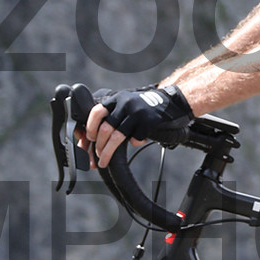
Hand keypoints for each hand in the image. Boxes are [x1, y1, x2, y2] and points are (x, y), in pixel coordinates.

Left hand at [77, 83, 193, 165]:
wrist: (171, 101)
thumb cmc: (145, 107)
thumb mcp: (126, 104)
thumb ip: (112, 116)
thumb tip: (90, 138)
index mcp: (117, 99)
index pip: (97, 112)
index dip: (90, 127)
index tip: (89, 139)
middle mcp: (125, 104)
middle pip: (106, 128)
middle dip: (99, 146)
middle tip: (97, 156)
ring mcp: (137, 112)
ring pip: (117, 137)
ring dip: (108, 152)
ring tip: (104, 160)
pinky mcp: (148, 122)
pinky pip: (135, 139)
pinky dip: (134, 143)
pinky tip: (137, 141)